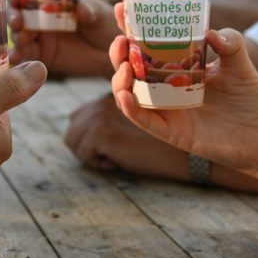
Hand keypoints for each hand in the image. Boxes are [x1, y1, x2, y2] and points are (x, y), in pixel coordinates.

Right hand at [7, 0, 119, 76]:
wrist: (112, 51)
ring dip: (16, 33)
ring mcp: (37, 33)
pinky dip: (16, 54)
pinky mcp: (39, 52)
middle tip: (18, 20)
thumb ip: (88, 8)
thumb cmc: (104, 23)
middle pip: (15, 8)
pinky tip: (15, 57)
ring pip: (17, 31)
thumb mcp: (99, 12)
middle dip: (13, 13)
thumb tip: (80, 9)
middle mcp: (38, 12)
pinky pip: (23, 53)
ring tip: (24, 38)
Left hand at [64, 94, 191, 180]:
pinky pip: (83, 152)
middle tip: (110, 152)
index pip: (81, 113)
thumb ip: (118, 116)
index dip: (89, 131)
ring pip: (72, 138)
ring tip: (113, 156)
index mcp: (111, 95)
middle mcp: (103, 100)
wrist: (185, 152)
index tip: (108, 145)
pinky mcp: (101, 132)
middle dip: (86, 142)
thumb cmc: (166, 139)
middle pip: (73, 124)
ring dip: (90, 152)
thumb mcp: (139, 119)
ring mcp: (100, 115)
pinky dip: (97, 163)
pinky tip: (117, 161)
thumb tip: (90, 130)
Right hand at [110, 28, 257, 172]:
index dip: (128, 27)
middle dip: (118, 53)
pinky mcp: (169, 131)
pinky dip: (129, 108)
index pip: (144, 44)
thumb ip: (230, 42)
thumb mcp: (239, 62)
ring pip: (128, 93)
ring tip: (126, 67)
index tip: (121, 8)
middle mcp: (163, 87)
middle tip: (121, 40)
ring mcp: (164, 109)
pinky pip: (142, 119)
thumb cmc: (250, 97)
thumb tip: (211, 32)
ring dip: (119, 79)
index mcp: (173, 67)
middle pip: (128, 67)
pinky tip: (126, 96)